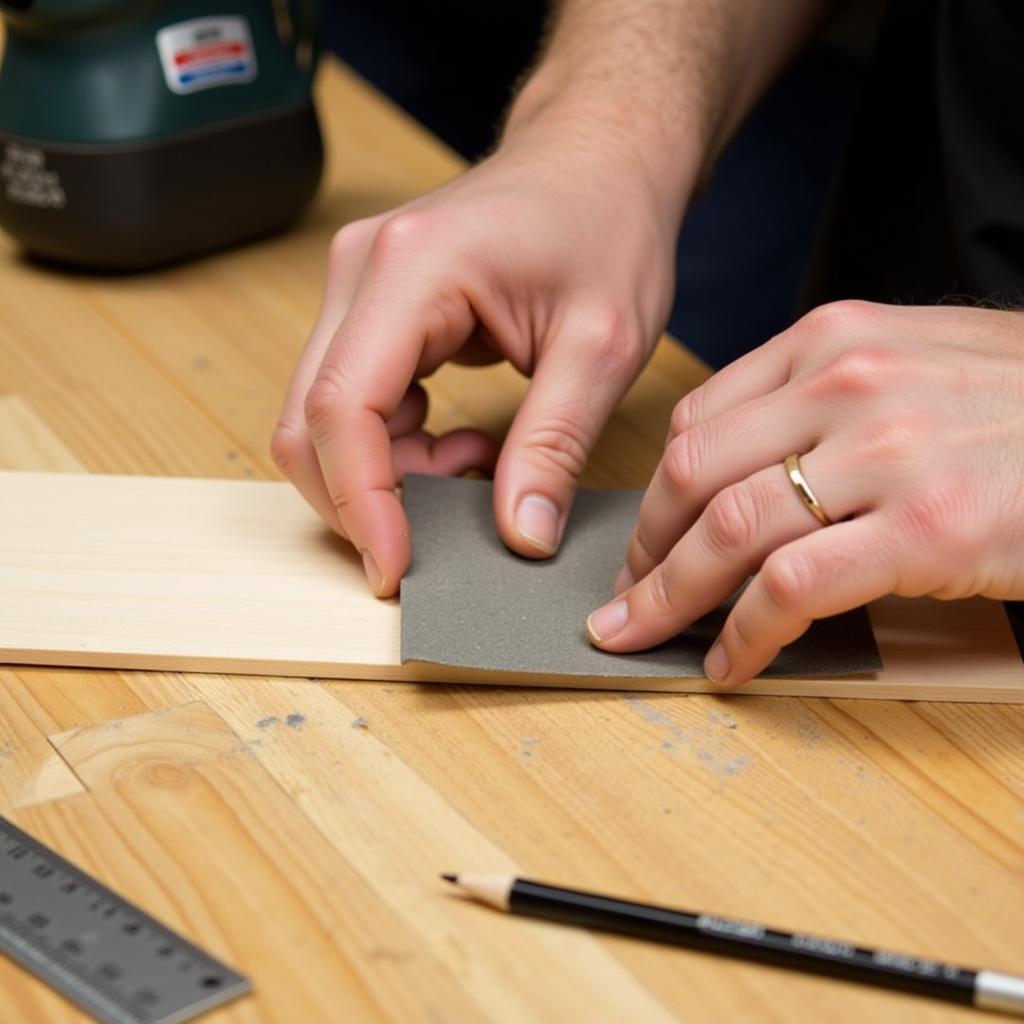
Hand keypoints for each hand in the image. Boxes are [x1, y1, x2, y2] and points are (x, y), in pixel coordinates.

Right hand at [271, 118, 677, 595]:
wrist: (598, 160)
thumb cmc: (607, 225)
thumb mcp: (603, 344)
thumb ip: (555, 444)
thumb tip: (520, 536)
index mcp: (410, 269)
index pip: (342, 408)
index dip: (360, 502)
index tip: (395, 568)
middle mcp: (360, 272)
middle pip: (309, 421)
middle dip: (363, 498)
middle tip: (446, 531)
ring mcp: (358, 288)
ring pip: (325, 421)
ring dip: (389, 475)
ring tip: (481, 467)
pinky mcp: (372, 310)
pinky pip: (353, 405)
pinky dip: (398, 451)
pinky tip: (465, 446)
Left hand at [587, 301, 1023, 684]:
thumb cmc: (1014, 402)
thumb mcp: (907, 363)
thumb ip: (817, 400)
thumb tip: (732, 470)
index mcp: (829, 341)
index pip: (697, 423)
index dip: (654, 495)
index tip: (642, 542)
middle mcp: (845, 386)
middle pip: (693, 476)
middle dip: (644, 551)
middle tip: (624, 599)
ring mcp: (886, 454)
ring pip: (728, 531)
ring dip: (671, 597)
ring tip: (645, 635)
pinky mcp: (926, 528)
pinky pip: (793, 587)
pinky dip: (746, 633)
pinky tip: (731, 661)